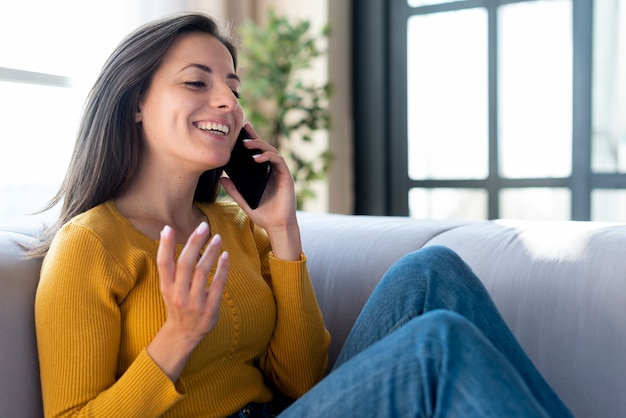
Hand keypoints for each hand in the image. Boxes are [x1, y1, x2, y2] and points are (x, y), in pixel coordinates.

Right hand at [148, 222, 228, 380]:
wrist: (182, 334)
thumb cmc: (176, 304)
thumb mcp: (167, 287)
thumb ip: (168, 265)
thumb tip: (165, 233)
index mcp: (166, 287)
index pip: (163, 264)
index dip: (165, 246)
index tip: (168, 228)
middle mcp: (179, 294)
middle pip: (185, 264)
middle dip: (194, 243)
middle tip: (203, 226)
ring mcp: (194, 302)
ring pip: (202, 272)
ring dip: (210, 253)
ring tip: (217, 238)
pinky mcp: (209, 309)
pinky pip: (218, 285)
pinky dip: (222, 269)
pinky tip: (225, 256)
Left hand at [220, 123, 300, 250]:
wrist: (277, 226)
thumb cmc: (263, 214)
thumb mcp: (244, 201)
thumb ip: (234, 190)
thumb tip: (222, 178)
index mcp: (263, 174)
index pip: (257, 152)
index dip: (251, 139)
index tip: (241, 129)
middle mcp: (272, 171)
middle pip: (265, 148)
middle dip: (254, 137)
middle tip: (243, 130)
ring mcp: (280, 173)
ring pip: (272, 151)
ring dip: (260, 145)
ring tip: (247, 144)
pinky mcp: (286, 177)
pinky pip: (278, 161)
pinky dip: (268, 157)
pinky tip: (257, 158)